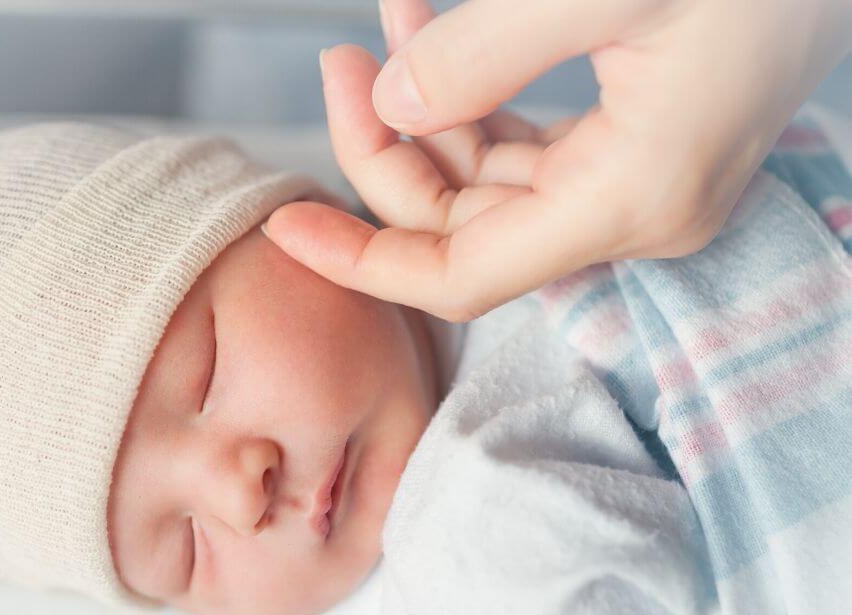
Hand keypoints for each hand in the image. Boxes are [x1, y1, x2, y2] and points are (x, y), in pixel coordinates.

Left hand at [266, 0, 851, 321]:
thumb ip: (483, 53)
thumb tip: (393, 103)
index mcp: (630, 198)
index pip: (461, 275)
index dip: (365, 261)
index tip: (287, 229)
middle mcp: (633, 212)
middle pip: (464, 226)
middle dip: (386, 152)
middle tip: (341, 66)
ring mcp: (635, 183)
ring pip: (489, 184)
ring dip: (425, 115)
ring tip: (385, 29)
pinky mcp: (636, 148)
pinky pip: (525, 148)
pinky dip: (473, 100)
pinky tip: (434, 37)